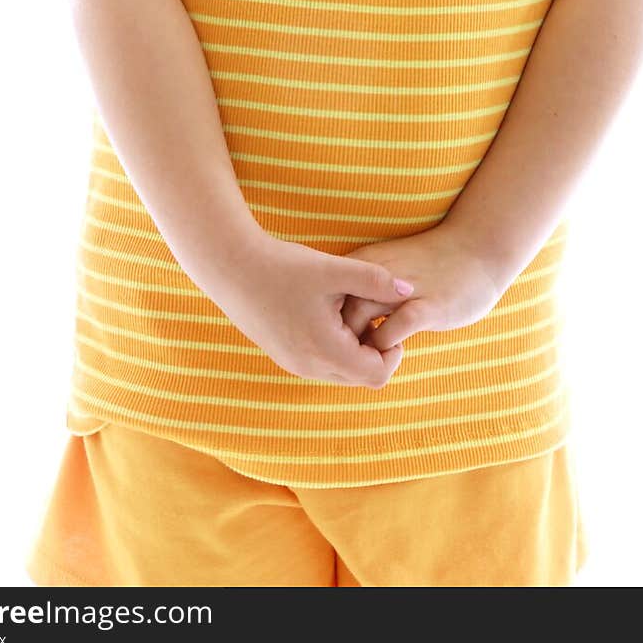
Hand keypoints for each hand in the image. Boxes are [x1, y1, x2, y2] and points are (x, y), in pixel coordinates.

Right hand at [214, 234, 417, 388]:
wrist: (231, 265)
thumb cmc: (284, 266)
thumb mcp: (334, 270)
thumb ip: (375, 281)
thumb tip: (410, 289)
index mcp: (325, 351)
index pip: (377, 375)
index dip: (392, 351)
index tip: (388, 318)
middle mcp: (309, 367)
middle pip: (360, 377)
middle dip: (374, 350)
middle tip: (373, 313)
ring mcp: (294, 364)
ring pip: (341, 372)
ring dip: (354, 347)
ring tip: (349, 309)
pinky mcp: (284, 355)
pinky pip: (322, 363)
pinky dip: (334, 345)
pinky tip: (329, 310)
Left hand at [338, 224, 501, 350]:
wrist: (478, 249)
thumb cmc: (431, 264)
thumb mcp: (388, 265)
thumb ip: (363, 285)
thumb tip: (340, 316)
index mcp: (364, 263)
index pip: (325, 296)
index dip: (323, 321)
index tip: (330, 338)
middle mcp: (376, 274)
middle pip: (334, 310)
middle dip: (333, 337)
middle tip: (343, 356)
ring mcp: (402, 289)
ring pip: (358, 320)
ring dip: (357, 345)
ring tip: (366, 358)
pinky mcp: (428, 307)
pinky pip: (394, 330)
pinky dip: (386, 346)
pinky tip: (396, 349)